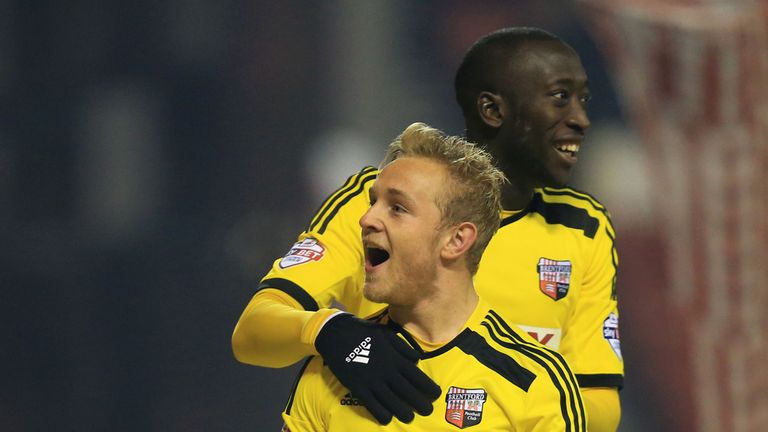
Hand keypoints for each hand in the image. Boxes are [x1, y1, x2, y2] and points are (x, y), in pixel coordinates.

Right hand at [314, 312, 440, 423]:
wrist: (337, 334)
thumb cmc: (365, 333)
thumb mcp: (387, 334)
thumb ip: (403, 348)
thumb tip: (417, 360)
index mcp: (396, 358)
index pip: (418, 377)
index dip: (429, 388)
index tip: (436, 394)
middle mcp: (387, 372)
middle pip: (409, 393)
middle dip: (421, 404)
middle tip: (427, 410)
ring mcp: (373, 381)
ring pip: (393, 403)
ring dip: (404, 413)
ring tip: (410, 417)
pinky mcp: (359, 388)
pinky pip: (373, 406)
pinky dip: (382, 414)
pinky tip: (387, 418)